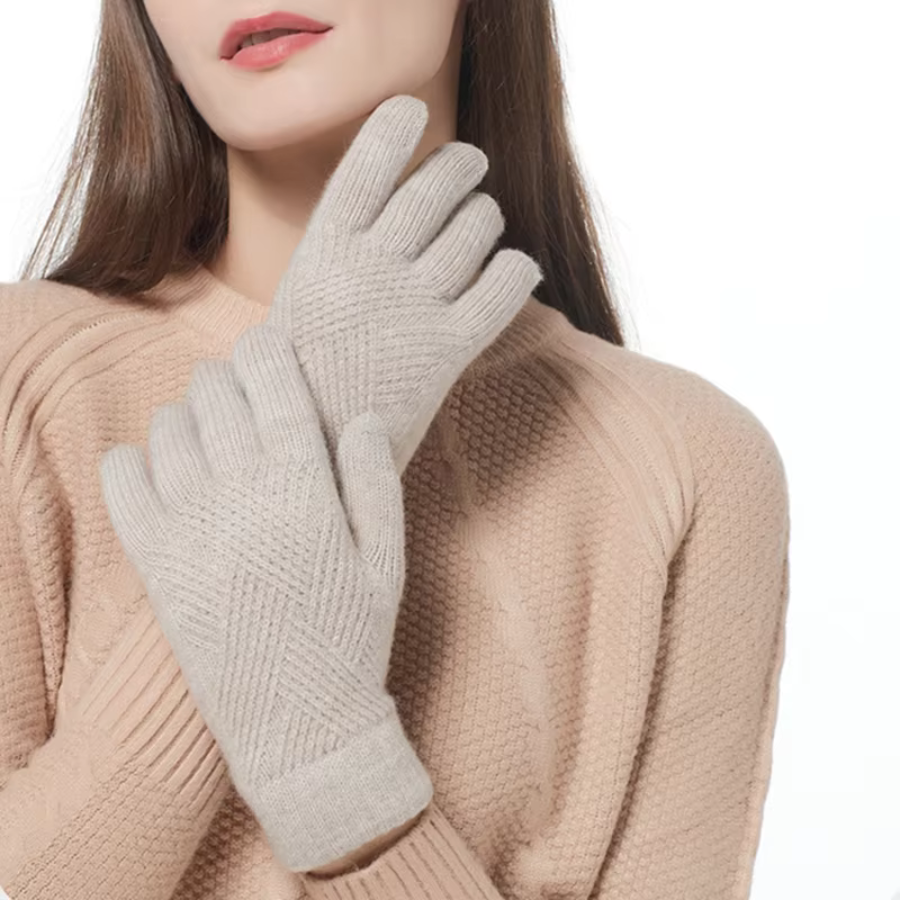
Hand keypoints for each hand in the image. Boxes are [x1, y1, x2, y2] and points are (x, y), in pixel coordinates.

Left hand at [98, 322, 432, 872]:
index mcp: (305, 491)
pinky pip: (123, 482)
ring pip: (169, 429)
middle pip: (216, 395)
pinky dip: (133, 458)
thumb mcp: (387, 562)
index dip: (268, 351)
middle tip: (241, 387)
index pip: (274, 387)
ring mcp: (192, 531)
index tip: (269, 344)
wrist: (301, 729)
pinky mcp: (156, 566)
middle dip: (228, 375)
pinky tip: (159, 466)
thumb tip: (363, 417)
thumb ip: (377, 482)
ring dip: (187, 413)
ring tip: (208, 427)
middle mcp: (243, 499)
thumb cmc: (354, 642)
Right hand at [265, 93, 542, 473]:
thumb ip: (336, 256)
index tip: (413, 109)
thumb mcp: (298, 304)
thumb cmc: (300, 379)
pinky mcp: (448, 350)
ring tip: (483, 221)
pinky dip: (518, 268)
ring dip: (488, 215)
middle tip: (470, 166)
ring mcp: (411, 307)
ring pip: (477, 227)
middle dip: (462, 166)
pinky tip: (515, 268)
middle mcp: (370, 268)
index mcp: (324, 251)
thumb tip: (382, 213)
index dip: (396, 124)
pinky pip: (504, 287)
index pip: (367, 162)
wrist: (309, 453)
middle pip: (436, 186)